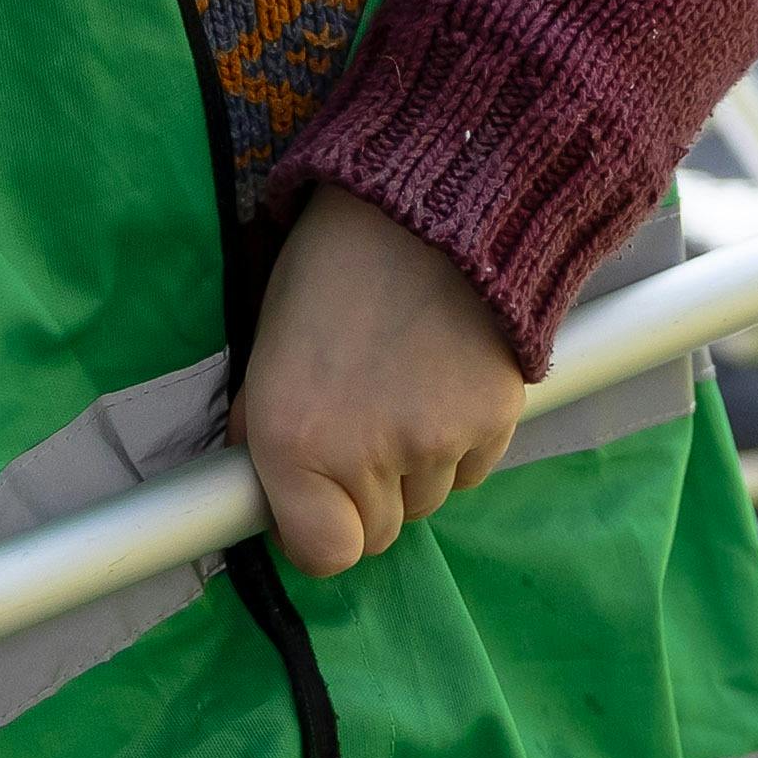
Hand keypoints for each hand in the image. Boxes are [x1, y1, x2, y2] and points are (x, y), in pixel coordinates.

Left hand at [235, 185, 525, 575]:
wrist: (429, 203)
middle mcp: (363, 456)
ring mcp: (436, 442)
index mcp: (292, 441)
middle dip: (368, 496)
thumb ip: (265, 422)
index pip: (323, 554)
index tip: (317, 505)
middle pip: (381, 532)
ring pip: (429, 499)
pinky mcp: (494, 421)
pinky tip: (447, 380)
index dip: (319, 533)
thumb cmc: (332, 265)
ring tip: (408, 386)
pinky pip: (474, 466)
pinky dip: (461, 442)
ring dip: (416, 467)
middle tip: (365, 425)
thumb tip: (263, 481)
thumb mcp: (270, 342)